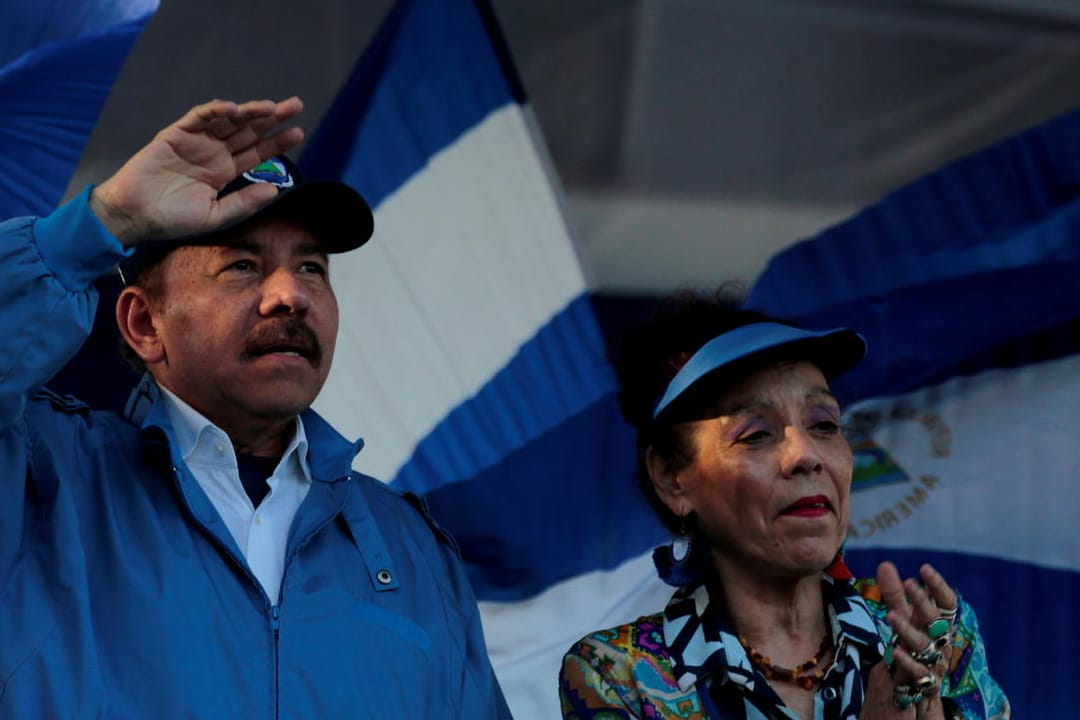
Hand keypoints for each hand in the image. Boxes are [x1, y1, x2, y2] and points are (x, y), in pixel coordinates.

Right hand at [90, 97, 304, 245]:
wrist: (135, 216)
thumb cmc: (174, 220)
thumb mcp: (216, 216)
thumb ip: (244, 203)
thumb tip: (275, 190)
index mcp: (224, 171)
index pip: (256, 152)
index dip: (277, 142)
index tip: (299, 133)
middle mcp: (213, 153)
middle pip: (248, 131)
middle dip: (272, 118)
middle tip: (296, 105)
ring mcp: (195, 141)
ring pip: (227, 120)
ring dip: (248, 111)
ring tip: (270, 107)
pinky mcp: (175, 134)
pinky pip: (197, 117)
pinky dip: (214, 111)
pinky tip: (232, 108)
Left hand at [859, 561, 957, 718]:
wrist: (920, 700)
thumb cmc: (915, 654)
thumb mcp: (904, 623)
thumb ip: (895, 597)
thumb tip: (886, 564)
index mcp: (938, 627)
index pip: (946, 604)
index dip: (938, 586)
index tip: (924, 567)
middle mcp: (940, 644)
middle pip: (936, 621)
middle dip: (923, 602)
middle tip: (909, 583)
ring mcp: (935, 666)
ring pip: (925, 646)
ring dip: (908, 630)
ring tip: (891, 616)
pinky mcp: (926, 687)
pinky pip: (919, 674)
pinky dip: (907, 662)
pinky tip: (893, 651)